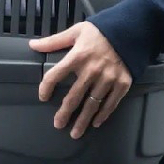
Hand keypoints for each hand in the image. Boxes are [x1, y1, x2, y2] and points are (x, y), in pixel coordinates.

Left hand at [29, 21, 131, 139]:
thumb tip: (33, 45)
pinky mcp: (122, 83)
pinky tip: (96, 122)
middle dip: (65, 113)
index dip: (47, 87)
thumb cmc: (100, 31)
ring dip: (83, 120)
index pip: (55, 74)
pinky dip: (103, 114)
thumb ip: (54, 41)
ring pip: (92, 104)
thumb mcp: (75, 31)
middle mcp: (92, 70)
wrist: (130, 31)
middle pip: (74, 96)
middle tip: (58, 124)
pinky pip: (111, 103)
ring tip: (75, 132)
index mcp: (77, 56)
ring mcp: (108, 78)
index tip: (43, 97)